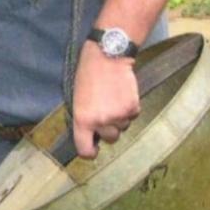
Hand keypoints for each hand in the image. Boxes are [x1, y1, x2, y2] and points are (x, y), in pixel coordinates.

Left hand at [71, 40, 140, 158]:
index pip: (85, 149)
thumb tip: (90, 134)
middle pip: (110, 138)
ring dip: (119, 118)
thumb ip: (83, 119)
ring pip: (123, 127)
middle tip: (105, 113)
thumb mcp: (77, 99)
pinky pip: (132, 116)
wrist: (107, 57)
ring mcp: (118, 116)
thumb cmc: (87, 76)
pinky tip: (122, 95)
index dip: (89, 152)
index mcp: (82, 120)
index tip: (93, 150)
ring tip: (113, 99)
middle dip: (108, 129)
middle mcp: (101, 121)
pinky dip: (129, 109)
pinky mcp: (133, 108)